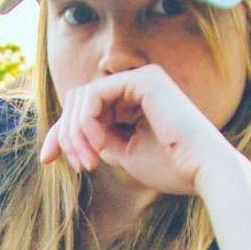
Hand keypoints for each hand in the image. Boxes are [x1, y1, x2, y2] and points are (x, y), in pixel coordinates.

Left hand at [38, 64, 242, 196]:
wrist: (203, 171)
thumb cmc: (172, 168)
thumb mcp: (123, 153)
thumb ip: (98, 137)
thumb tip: (69, 132)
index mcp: (137, 101)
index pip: (86, 109)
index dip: (62, 134)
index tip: (47, 160)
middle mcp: (138, 84)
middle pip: (79, 101)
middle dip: (66, 135)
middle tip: (76, 165)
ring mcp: (141, 78)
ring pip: (82, 98)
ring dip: (76, 133)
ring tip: (88, 161)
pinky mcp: (141, 80)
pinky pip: (93, 94)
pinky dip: (86, 122)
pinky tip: (97, 144)